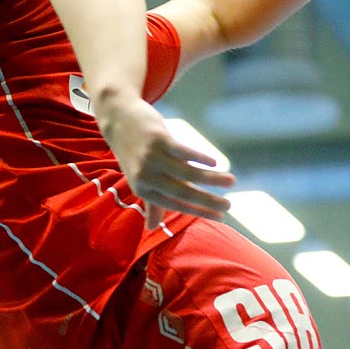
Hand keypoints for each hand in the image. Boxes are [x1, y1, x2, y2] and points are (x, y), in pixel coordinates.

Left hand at [94, 90, 233, 222]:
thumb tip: (151, 228)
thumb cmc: (133, 152)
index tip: (221, 218)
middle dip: (208, 201)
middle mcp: (145, 176)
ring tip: (232, 181)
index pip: (176, 204)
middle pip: (182, 192)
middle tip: (229, 206)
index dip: (199, 212)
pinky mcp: (157, 139)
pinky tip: (215, 162)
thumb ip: (149, 202)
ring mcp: (151, 157)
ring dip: (211, 179)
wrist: (118, 119)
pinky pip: (182, 151)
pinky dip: (199, 158)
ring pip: (186, 172)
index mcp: (143, 189)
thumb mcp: (139, 178)